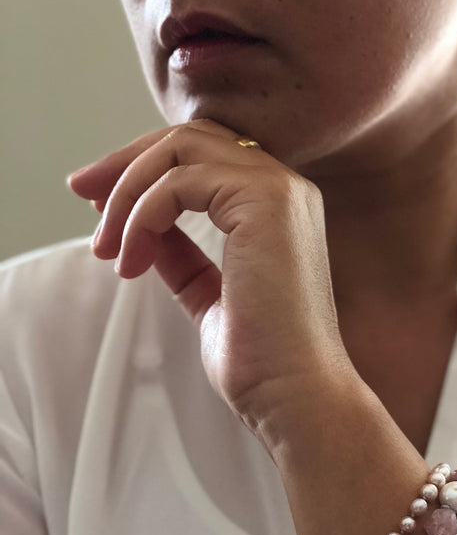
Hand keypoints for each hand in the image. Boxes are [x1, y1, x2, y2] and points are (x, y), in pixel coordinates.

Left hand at [68, 119, 352, 439]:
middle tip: (82, 196)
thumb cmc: (262, 363)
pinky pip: (177, 182)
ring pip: (178, 151)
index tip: (98, 203)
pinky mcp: (265, 201)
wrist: (295, 395)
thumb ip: (182, 258)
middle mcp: (285, 189)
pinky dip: (142, 216)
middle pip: (188, 139)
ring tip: (109, 249)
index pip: (204, 158)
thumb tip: (140, 230)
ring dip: (128, 194)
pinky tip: (132, 260)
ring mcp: (279, 190)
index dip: (144, 170)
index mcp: (279, 210)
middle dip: (126, 163)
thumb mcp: (208, 298)